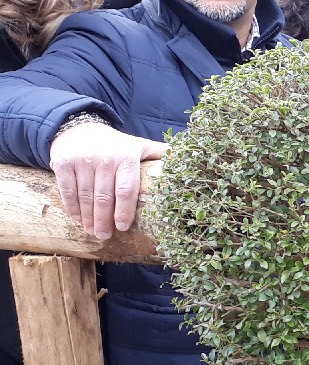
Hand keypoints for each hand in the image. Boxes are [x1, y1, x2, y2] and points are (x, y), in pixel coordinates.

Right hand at [48, 120, 167, 239]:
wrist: (78, 128)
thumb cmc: (114, 145)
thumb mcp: (138, 145)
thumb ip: (158, 154)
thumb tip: (187, 159)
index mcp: (126, 157)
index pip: (126, 189)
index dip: (124, 210)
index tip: (122, 227)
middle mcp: (104, 159)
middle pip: (104, 197)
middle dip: (104, 220)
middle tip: (105, 236)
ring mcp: (82, 161)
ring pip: (85, 196)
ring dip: (88, 218)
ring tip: (93, 231)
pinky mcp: (63, 163)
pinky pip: (67, 190)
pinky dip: (72, 207)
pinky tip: (77, 219)